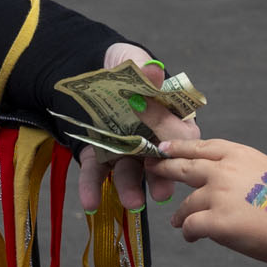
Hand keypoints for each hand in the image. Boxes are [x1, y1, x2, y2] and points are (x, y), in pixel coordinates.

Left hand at [88, 41, 201, 211]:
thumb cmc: (122, 66)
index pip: (179, 132)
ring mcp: (124, 151)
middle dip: (161, 178)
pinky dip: (92, 188)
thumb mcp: (133, 62)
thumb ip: (144, 71)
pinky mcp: (98, 156)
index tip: (166, 145)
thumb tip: (153, 71)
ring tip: (132, 202)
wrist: (87, 70)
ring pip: (129, 173)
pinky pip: (95, 174)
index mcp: (167, 117)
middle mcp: (149, 140)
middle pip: (159, 161)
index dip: (174, 138)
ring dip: (130, 188)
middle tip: (162, 193)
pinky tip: (90, 203)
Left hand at [165, 136, 266, 259]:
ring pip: (186, 203)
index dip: (181, 147)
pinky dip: (189, 233)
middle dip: (165, 168)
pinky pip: (192, 226)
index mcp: (240, 155)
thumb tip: (230, 178)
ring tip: (177, 222)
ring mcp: (218, 195)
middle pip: (185, 167)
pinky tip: (191, 237)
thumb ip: (246, 170)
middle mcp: (225, 171)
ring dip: (180, 214)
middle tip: (152, 169)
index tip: (166, 148)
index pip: (203, 147)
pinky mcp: (216, 222)